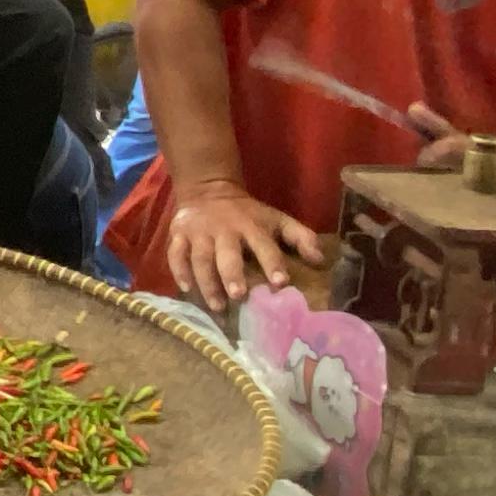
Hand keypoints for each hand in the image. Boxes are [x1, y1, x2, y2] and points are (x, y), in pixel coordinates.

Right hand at [165, 179, 327, 309]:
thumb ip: (300, 237)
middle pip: (226, 253)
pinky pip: (175, 254)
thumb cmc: (248, 213)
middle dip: (232, 274)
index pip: (264, 245)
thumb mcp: (276, 219)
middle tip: (238, 296)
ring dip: (207, 282)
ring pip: (200, 258)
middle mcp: (224, 230)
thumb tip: (320, 260)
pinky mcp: (178, 235)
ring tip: (216, 305)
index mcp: (251, 226)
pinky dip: (179, 271)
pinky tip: (186, 289)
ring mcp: (198, 233)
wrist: (208, 190)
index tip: (280, 283)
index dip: (273, 263)